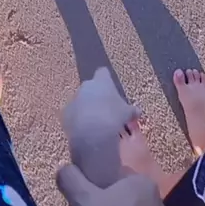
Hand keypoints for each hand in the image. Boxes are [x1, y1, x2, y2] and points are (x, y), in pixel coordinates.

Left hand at [61, 67, 138, 187]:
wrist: (92, 133)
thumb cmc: (113, 117)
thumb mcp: (127, 113)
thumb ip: (132, 110)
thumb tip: (138, 111)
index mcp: (101, 81)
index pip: (103, 72)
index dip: (106, 79)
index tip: (110, 87)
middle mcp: (86, 86)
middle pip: (91, 86)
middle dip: (96, 94)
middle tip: (105, 107)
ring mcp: (74, 99)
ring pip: (80, 100)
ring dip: (86, 107)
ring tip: (95, 121)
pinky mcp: (66, 113)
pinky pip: (73, 113)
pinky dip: (78, 119)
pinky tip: (85, 129)